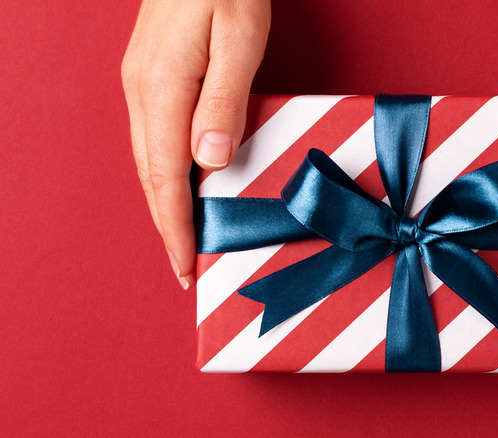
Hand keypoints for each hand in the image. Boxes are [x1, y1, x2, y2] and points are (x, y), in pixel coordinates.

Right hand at [122, 0, 270, 288]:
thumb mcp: (239, 40)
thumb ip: (224, 101)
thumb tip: (209, 162)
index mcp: (163, 89)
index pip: (166, 178)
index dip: (176, 227)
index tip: (185, 267)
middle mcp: (142, 91)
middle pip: (150, 176)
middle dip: (167, 225)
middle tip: (184, 267)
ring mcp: (141, 82)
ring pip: (148, 159)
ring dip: (165, 202)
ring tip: (184, 236)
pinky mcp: (150, 74)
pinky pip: (153, 138)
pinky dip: (165, 172)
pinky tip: (181, 183)